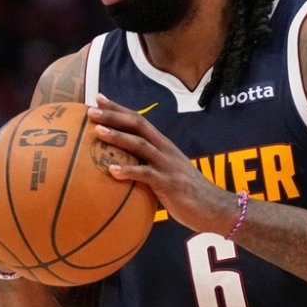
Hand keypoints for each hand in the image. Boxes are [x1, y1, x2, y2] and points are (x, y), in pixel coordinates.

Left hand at [87, 94, 238, 234]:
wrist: (215, 207)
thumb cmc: (187, 193)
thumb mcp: (166, 173)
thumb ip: (148, 166)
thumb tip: (122, 168)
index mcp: (163, 145)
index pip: (139, 120)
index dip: (119, 109)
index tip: (99, 99)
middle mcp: (165, 149)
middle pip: (138, 125)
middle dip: (114, 116)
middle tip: (91, 111)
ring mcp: (167, 165)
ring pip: (140, 145)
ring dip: (118, 137)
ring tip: (98, 132)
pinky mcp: (169, 183)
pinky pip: (146, 174)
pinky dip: (128, 171)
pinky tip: (111, 171)